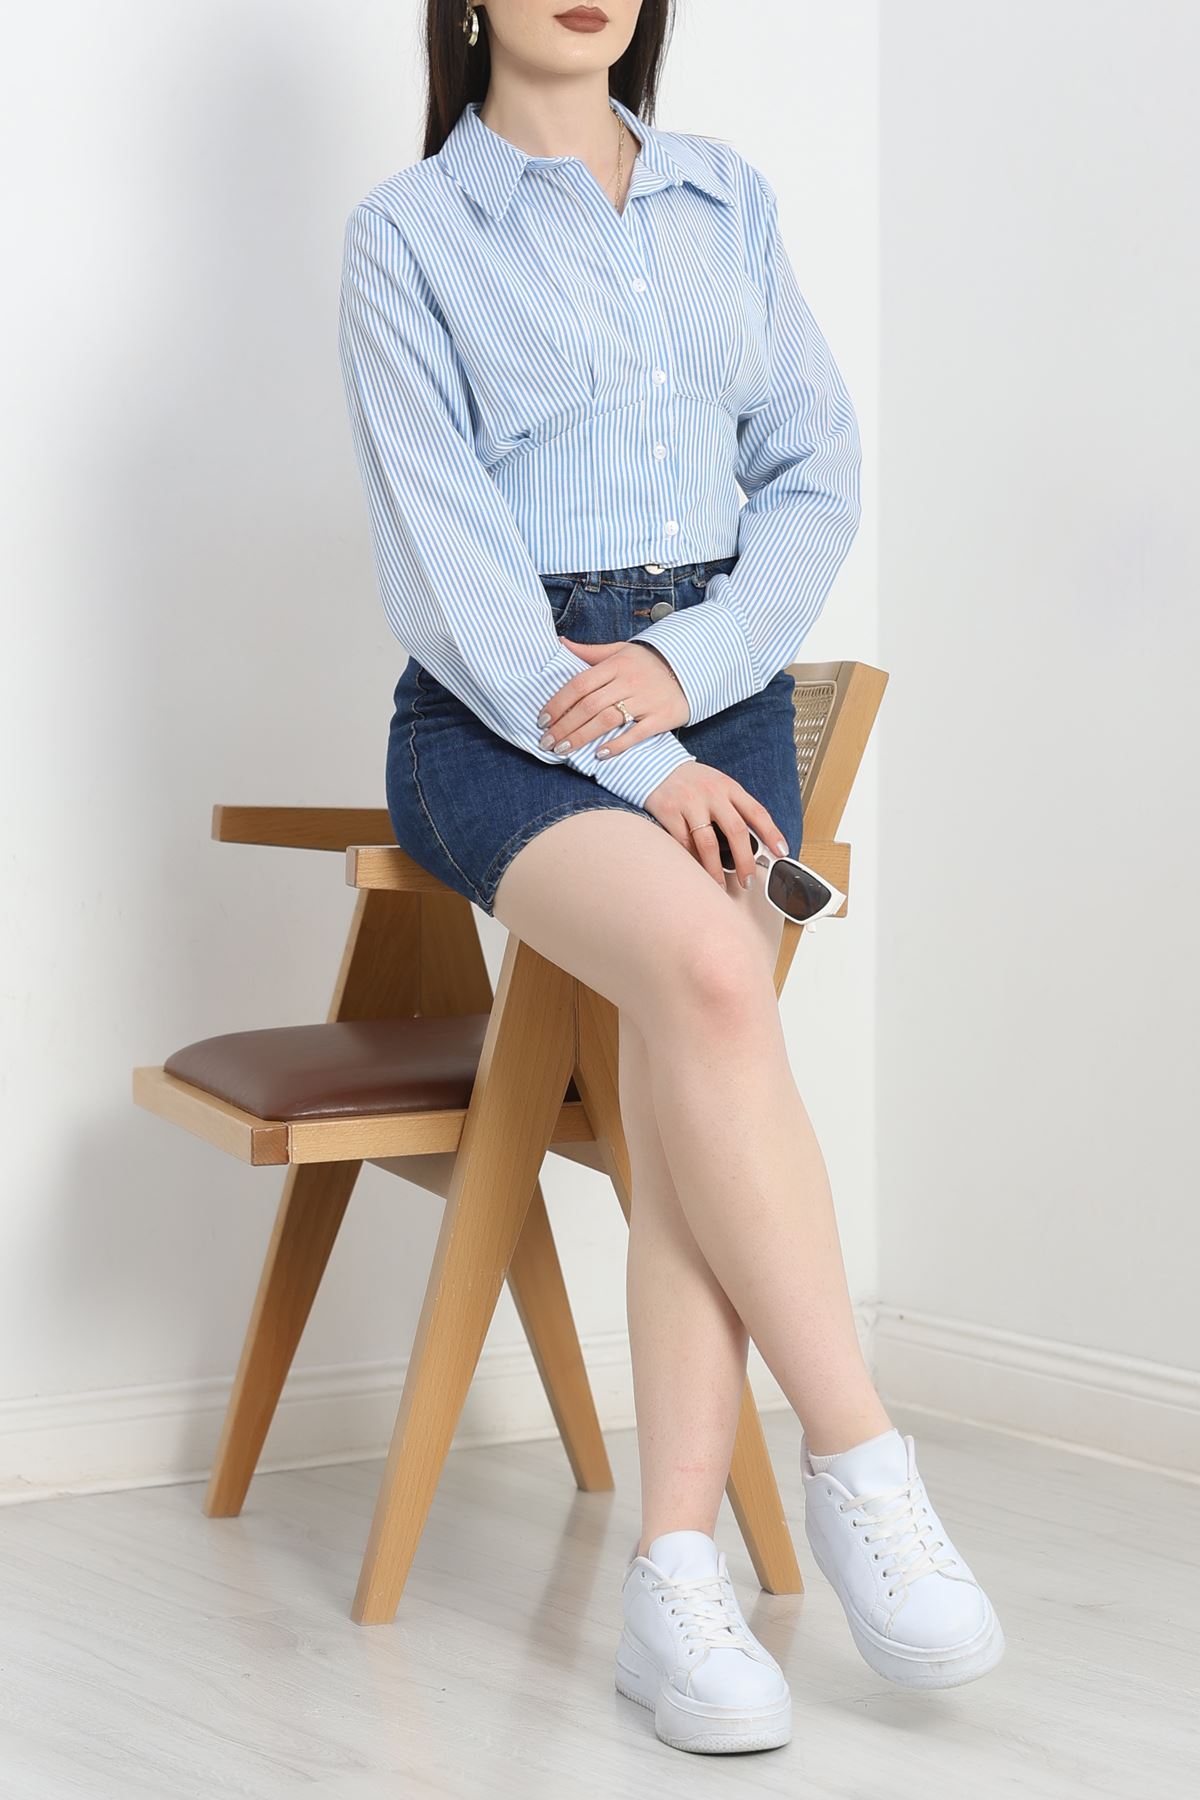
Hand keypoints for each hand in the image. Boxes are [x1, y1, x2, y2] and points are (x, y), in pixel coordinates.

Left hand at [536, 636, 688, 758]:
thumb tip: (559, 643)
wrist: (690, 669)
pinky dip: (617, 745)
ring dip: (582, 737)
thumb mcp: (620, 650)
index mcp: (616, 664)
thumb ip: (589, 652)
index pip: (579, 684)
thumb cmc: (648, 663)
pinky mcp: (662, 717)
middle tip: (546, 742)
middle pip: (589, 706)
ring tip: (563, 750)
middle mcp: (629, 681)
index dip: (558, 703)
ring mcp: (646, 700)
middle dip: (564, 726)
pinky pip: (636, 734)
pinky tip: (599, 754)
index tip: (542, 719)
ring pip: (607, 720)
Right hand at [642, 761, 791, 889]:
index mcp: (729, 787)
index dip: (772, 833)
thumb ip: (734, 808)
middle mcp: (712, 793)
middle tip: (748, 880)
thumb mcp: (718, 785)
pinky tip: (697, 870)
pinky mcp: (669, 811)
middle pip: (736, 831)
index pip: (757, 812)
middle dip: (745, 861)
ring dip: (715, 869)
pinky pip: (683, 843)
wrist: (655, 765)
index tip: (782, 852)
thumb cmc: (692, 781)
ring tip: (721, 884)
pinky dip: (692, 860)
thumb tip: (753, 842)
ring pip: (708, 843)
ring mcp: (690, 802)